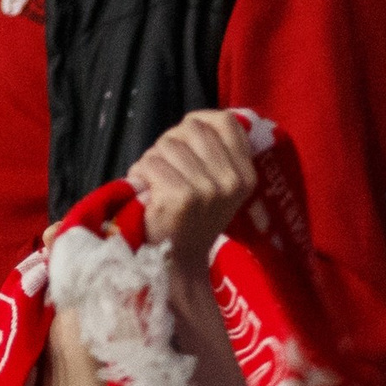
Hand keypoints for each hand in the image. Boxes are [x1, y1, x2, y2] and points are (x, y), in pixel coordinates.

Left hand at [127, 110, 258, 275]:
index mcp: (245, 175)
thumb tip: (195, 121)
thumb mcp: (219, 187)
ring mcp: (207, 189)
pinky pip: (152, 163)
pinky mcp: (182, 197)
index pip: (226, 121)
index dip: (199, 123)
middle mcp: (231, 180)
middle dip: (170, 143)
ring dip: (153, 160)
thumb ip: (215, 154)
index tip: (186, 141)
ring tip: (155, 183)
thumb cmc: (192, 220)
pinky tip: (146, 191)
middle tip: (165, 168)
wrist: (178, 263)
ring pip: (168, 144)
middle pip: (192, 129)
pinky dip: (140, 174)